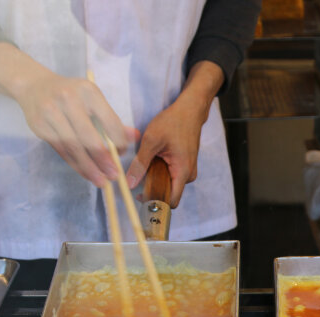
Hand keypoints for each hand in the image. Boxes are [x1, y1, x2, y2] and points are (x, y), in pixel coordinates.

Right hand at [0, 43, 138, 186]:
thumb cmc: (71, 94)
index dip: (119, 141)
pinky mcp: (40, 126)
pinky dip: (75, 164)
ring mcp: (51, 113)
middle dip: (103, 159)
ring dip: (89, 167)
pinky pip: (61, 150)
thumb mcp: (93, 99)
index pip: (109, 121)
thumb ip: (112, 120)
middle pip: (88, 136)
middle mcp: (68, 100)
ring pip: (73, 146)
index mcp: (88, 92)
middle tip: (114, 175)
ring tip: (101, 181)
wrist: (34, 85)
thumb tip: (135, 137)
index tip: (123, 154)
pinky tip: (86, 173)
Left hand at [125, 61, 223, 207]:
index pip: (171, 201)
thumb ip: (140, 163)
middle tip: (137, 179)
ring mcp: (188, 170)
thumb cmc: (173, 122)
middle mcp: (188, 175)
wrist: (190, 110)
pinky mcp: (184, 165)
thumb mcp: (152, 141)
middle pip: (169, 193)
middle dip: (153, 190)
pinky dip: (160, 172)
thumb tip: (130, 183)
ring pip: (169, 184)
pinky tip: (153, 160)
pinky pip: (171, 175)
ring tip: (144, 166)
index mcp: (182, 172)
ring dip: (156, 180)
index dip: (156, 203)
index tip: (141, 198)